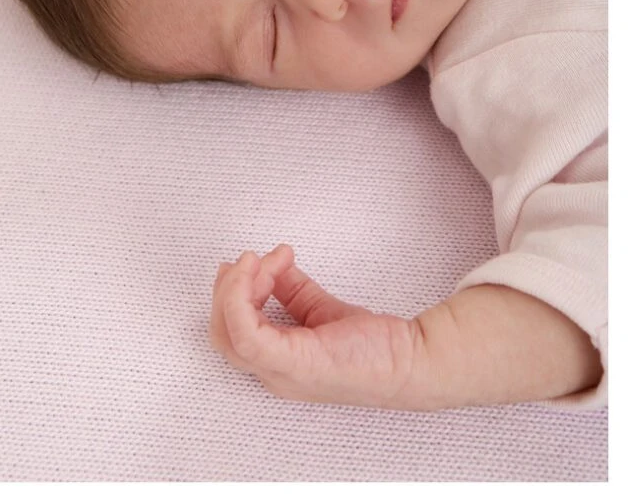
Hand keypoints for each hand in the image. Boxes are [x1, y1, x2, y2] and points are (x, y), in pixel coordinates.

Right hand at [209, 244, 419, 406]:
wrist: (410, 361)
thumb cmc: (373, 346)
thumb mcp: (320, 308)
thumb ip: (292, 289)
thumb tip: (273, 263)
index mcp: (278, 363)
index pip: (231, 332)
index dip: (233, 292)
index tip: (256, 260)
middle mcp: (273, 373)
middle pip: (221, 333)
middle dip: (229, 288)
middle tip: (253, 259)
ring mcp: (281, 372)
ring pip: (226, 332)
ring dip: (238, 286)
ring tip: (263, 260)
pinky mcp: (294, 363)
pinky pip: (246, 333)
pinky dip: (242, 296)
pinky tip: (264, 268)